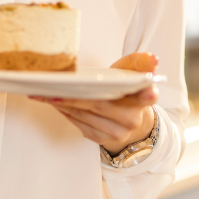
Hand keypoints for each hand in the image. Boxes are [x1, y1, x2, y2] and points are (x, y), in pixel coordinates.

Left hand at [30, 52, 158, 154]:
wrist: (128, 119)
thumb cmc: (125, 91)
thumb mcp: (131, 73)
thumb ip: (139, 63)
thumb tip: (153, 59)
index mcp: (144, 98)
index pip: (148, 95)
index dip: (147, 93)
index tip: (147, 90)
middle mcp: (133, 118)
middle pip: (100, 104)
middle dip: (73, 95)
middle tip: (51, 87)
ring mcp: (118, 132)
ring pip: (85, 115)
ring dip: (62, 103)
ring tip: (45, 91)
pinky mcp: (103, 140)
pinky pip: (80, 124)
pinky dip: (65, 112)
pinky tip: (54, 102)